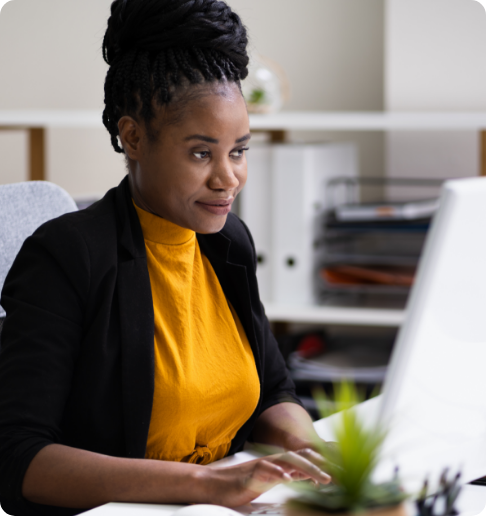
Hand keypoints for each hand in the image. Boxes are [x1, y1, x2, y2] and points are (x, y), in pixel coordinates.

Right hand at [205, 448, 330, 507]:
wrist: (214, 484)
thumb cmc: (242, 484)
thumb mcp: (270, 481)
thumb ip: (287, 475)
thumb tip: (307, 476)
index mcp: (280, 464)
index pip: (305, 458)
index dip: (323, 460)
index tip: (343, 466)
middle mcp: (273, 462)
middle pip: (301, 457)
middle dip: (321, 464)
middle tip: (340, 475)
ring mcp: (262, 465)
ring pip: (287, 461)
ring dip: (306, 468)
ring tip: (322, 478)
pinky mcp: (250, 473)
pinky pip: (265, 470)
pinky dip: (277, 473)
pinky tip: (287, 479)